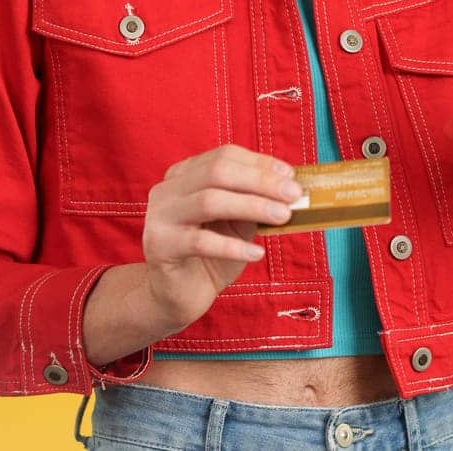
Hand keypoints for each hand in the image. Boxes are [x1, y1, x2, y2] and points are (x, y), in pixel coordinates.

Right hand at [141, 144, 303, 330]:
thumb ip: (253, 202)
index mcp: (185, 174)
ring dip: (252, 206)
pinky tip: (257, 253)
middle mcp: (167, 190)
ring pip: (209, 201)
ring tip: (282, 216)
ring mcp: (159, 217)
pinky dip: (233, 246)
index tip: (290, 175)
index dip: (260, 163)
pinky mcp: (160, 247)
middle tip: (293, 195)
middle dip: (260, 181)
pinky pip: (200, 242)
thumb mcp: (236, 223)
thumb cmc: (211, 255)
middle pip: (217, 172)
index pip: (224, 156)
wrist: (177, 296)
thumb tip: (289, 189)